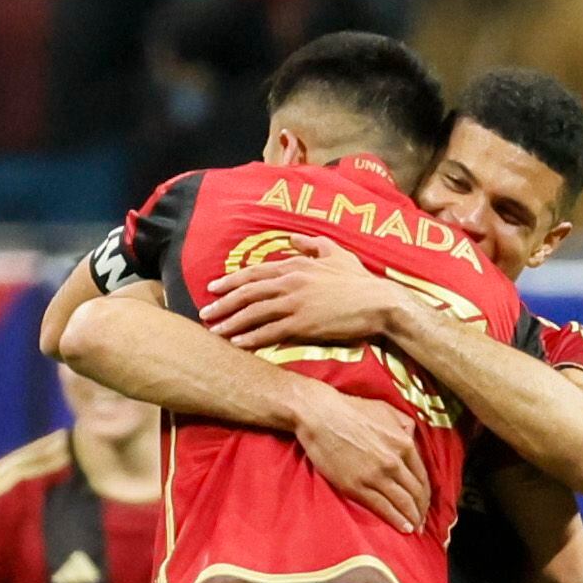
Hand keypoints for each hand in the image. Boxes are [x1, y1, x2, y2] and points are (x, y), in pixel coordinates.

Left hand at [204, 234, 390, 348]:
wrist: (380, 302)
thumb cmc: (360, 280)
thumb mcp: (336, 253)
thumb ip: (312, 244)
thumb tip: (293, 238)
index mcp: (296, 264)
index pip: (255, 272)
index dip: (231, 280)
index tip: (213, 287)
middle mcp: (290, 281)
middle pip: (248, 292)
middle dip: (223, 303)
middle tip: (203, 313)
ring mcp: (295, 303)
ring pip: (254, 312)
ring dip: (231, 322)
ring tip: (214, 332)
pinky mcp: (303, 324)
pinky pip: (270, 331)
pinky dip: (251, 338)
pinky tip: (237, 344)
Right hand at [289, 380, 430, 534]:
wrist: (320, 415)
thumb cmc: (351, 410)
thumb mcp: (386, 410)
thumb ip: (405, 424)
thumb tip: (413, 436)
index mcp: (404, 443)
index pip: (423, 477)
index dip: (426, 495)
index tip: (426, 505)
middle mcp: (394, 462)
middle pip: (416, 493)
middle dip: (422, 511)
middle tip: (423, 523)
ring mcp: (376, 475)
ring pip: (402, 503)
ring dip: (412, 519)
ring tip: (415, 529)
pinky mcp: (356, 486)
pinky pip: (382, 507)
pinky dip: (396, 520)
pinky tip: (402, 528)